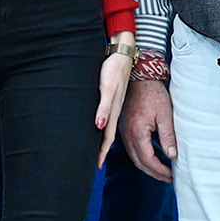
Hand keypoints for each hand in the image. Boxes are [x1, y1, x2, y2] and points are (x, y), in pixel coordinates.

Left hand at [95, 36, 133, 168]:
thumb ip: (103, 108)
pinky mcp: (113, 96)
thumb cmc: (114, 69)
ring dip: (103, 139)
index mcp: (113, 110)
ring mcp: (114, 103)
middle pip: (107, 134)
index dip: (101, 151)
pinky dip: (104, 124)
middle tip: (96, 163)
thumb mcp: (107, 89)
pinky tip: (101, 127)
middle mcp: (114, 109)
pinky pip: (109, 115)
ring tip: (97, 149)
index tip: (97, 165)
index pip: (106, 136)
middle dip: (102, 149)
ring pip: (108, 126)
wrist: (123, 55)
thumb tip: (99, 126)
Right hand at [121, 77, 175, 182]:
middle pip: (138, 162)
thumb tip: (172, 155)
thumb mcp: (165, 115)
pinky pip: (130, 148)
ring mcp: (123, 131)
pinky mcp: (124, 128)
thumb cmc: (153, 93)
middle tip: (167, 178)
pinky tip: (149, 158)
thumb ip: (168, 136)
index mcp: (137, 132)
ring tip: (160, 171)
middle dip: (153, 173)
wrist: (140, 78)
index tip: (170, 175)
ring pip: (133, 157)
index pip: (147, 160)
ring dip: (146, 166)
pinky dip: (140, 157)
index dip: (159, 170)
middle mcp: (127, 134)